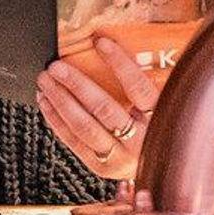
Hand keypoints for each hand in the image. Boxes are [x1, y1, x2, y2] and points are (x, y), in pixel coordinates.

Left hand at [37, 36, 159, 180]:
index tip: (100, 43)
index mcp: (161, 119)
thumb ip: (151, 80)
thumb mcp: (167, 104)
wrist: (166, 171)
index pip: (139, 87)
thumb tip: (122, 44)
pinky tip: (46, 102)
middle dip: (77, 85)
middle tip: (58, 66)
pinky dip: (56, 120)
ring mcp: (120, 158)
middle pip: (104, 109)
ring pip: (84, 127)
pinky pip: (74, 141)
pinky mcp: (102, 166)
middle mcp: (140, 142)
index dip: (120, 63)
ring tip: (46, 81)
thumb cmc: (164, 126)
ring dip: (61, 101)